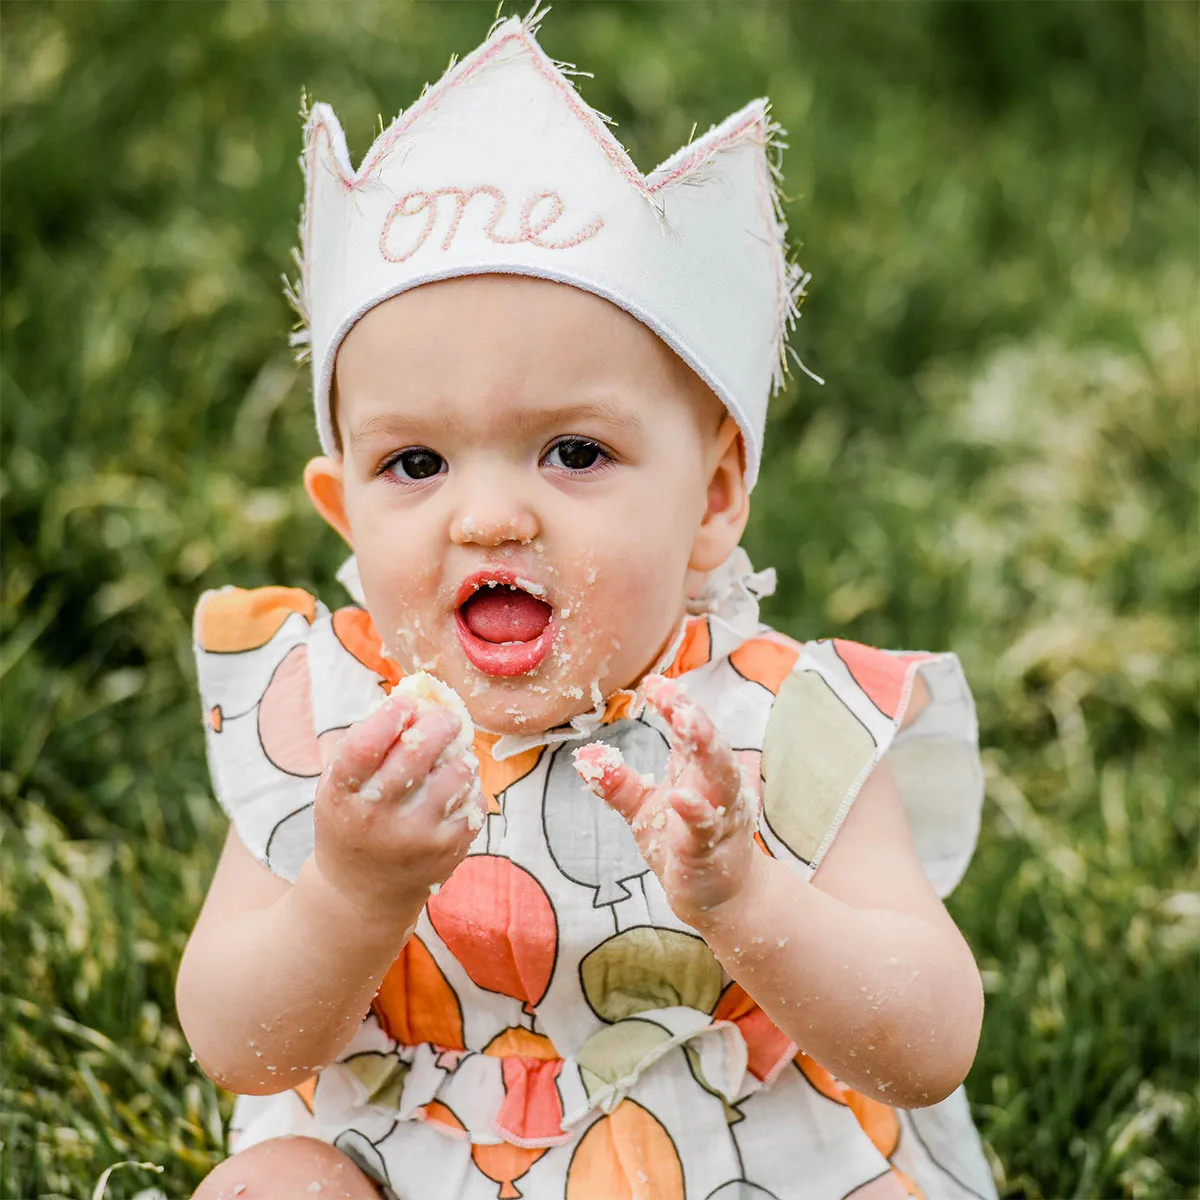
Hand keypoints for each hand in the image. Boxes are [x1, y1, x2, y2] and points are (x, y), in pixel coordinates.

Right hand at [313, 691, 481, 920]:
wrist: (362, 895)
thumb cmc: (353, 821)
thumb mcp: (340, 786)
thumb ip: (367, 740)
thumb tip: (415, 694)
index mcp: (342, 796)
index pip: (365, 746)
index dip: (390, 715)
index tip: (406, 702)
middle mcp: (377, 818)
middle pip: (419, 751)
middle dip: (439, 723)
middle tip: (445, 719)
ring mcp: (416, 837)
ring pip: (457, 772)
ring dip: (459, 754)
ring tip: (450, 756)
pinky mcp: (448, 851)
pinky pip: (474, 799)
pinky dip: (470, 785)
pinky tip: (456, 787)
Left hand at [573, 674, 758, 925]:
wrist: (716, 899)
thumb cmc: (680, 843)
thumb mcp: (642, 808)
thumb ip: (616, 781)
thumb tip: (585, 753)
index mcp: (698, 771)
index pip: (689, 729)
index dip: (675, 704)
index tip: (654, 682)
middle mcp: (715, 788)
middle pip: (710, 746)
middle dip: (695, 718)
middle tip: (675, 695)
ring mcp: (718, 818)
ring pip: (719, 779)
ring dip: (706, 749)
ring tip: (687, 722)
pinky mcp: (711, 851)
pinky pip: (705, 828)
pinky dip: (695, 812)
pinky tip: (680, 798)